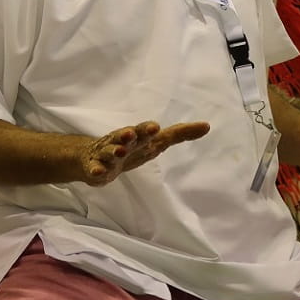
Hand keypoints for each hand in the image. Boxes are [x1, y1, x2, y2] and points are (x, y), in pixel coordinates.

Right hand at [79, 120, 210, 185]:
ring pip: (109, 152)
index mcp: (136, 136)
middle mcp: (120, 142)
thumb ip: (179, 134)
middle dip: (128, 135)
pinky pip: (95, 170)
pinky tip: (100, 173)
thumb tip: (207, 126)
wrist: (93, 157)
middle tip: (132, 133)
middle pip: (124, 137)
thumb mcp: (155, 141)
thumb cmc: (131, 147)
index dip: (148, 129)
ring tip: (119, 152)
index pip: (143, 130)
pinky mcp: (95, 169)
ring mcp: (106, 155)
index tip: (155, 127)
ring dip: (114, 151)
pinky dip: (97, 171)